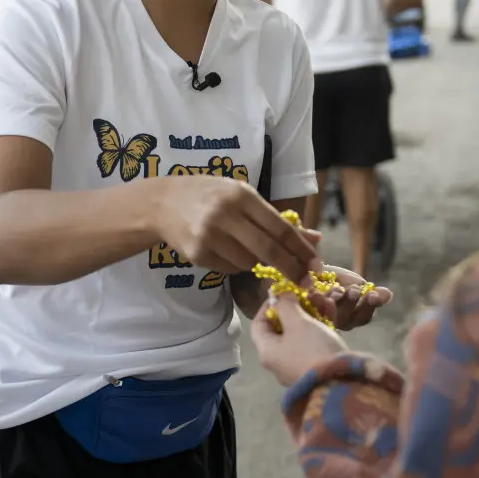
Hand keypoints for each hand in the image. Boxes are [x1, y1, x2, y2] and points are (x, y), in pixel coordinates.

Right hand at [153, 177, 320, 282]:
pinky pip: (230, 268)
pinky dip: (236, 264)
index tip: (316, 264)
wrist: (162, 203)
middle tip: (304, 282)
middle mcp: (225, 215)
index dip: (301, 248)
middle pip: (268, 250)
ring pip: (249, 263)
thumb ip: (276, 218)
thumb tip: (314, 239)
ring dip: (256, 262)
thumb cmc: (209, 195)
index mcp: (241, 196)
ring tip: (243, 246)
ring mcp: (210, 236)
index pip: (279, 227)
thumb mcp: (242, 196)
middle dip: (290, 268)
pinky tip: (224, 249)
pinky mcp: (198, 254)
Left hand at [251, 291, 346, 385]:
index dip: (268, 305)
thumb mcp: (297, 322)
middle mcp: (279, 360)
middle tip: (309, 292)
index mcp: (267, 351)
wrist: (341, 383)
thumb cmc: (311, 349)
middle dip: (297, 306)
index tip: (283, 292)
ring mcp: (298, 365)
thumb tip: (280, 296)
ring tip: (324, 298)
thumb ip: (285, 305)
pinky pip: (315, 341)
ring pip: (301, 332)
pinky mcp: (318, 366)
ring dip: (312, 312)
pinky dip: (322, 325)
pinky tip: (332, 309)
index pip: (258, 324)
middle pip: (282, 327)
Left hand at [304, 266, 392, 330]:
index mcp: (353, 316)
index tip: (373, 294)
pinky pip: (311, 310)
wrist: (310, 272)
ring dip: (334, 302)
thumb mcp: (355, 283)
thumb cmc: (335, 279)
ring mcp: (321, 320)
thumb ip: (370, 291)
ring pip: (328, 315)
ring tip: (338, 290)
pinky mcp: (305, 314)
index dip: (369, 306)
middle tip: (354, 290)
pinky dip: (316, 301)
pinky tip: (317, 292)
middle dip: (352, 303)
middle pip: (347, 319)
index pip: (363, 317)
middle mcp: (337, 323)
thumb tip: (388, 295)